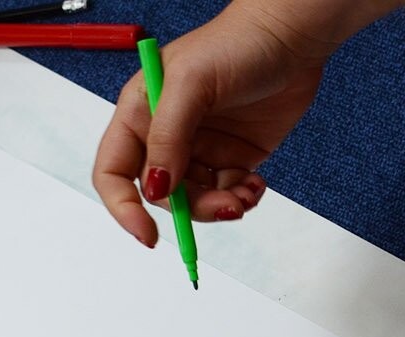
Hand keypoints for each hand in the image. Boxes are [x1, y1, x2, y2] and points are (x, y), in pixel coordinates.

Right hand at [94, 1, 334, 244]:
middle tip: (223, 204)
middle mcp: (165, 137)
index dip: (123, 207)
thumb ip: (168, 137)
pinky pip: (226, 195)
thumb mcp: (191, 84)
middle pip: (159, 195)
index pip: (114, 172)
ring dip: (219, 208)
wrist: (291, 36)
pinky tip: (256, 185)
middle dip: (189, 208)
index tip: (146, 233)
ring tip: (245, 195)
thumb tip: (156, 188)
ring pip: (194, 202)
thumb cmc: (236, 43)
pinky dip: (241, 199)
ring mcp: (200, 150)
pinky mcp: (232, 158)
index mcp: (139, 115)